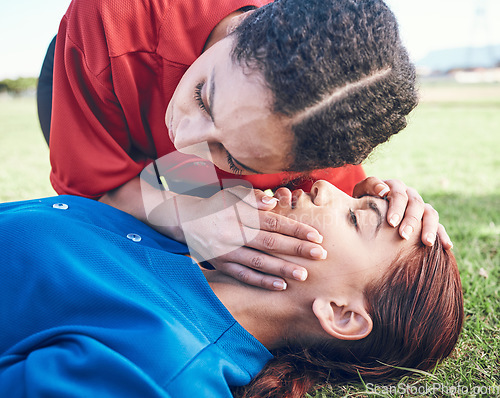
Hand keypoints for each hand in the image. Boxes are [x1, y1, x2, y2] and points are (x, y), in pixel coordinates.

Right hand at [157, 185, 325, 290]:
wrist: (184, 219)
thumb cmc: (215, 205)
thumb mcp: (232, 195)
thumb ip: (253, 199)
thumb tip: (274, 203)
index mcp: (240, 214)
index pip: (273, 222)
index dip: (295, 229)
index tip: (316, 236)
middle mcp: (234, 233)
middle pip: (269, 242)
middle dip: (296, 249)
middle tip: (320, 255)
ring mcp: (227, 251)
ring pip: (258, 261)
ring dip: (281, 268)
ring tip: (304, 275)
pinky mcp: (221, 264)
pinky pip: (243, 275)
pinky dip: (261, 281)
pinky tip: (280, 285)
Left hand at [353, 176, 452, 248]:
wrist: (366, 212)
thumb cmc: (361, 202)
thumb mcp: (361, 192)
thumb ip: (369, 186)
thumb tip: (384, 190)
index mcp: (394, 186)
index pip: (399, 195)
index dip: (396, 208)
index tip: (391, 223)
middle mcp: (410, 194)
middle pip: (416, 204)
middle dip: (411, 221)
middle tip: (404, 236)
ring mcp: (420, 206)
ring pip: (430, 213)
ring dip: (430, 228)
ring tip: (427, 243)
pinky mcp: (426, 218)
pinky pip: (438, 225)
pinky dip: (443, 234)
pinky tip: (448, 246)